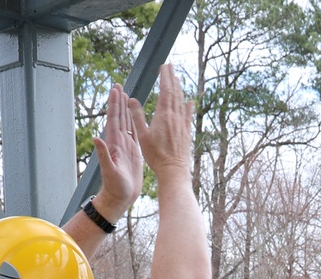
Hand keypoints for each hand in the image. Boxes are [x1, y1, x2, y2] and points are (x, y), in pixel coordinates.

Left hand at [93, 85, 143, 218]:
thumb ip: (102, 154)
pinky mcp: (133, 153)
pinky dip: (134, 123)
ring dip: (126, 109)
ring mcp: (125, 147)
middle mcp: (119, 143)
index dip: (114, 104)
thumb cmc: (115, 187)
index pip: (114, 119)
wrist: (120, 198)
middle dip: (119, 101)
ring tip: (126, 95)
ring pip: (126, 123)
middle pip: (119, 117)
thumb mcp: (109, 170)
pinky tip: (135, 116)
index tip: (116, 89)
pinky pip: (134, 134)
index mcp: (114, 144)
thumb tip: (95, 138)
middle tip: (119, 85)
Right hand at [128, 64, 192, 182]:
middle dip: (172, 77)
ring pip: (181, 102)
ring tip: (178, 78)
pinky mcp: (186, 133)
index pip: (165, 90)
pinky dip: (188, 107)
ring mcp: (182, 125)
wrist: (174, 172)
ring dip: (179, 89)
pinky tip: (190, 102)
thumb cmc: (156, 156)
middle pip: (174, 92)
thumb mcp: (143, 136)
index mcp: (164, 115)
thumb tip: (131, 100)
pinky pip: (188, 116)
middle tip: (170, 65)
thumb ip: (137, 117)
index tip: (163, 66)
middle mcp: (175, 117)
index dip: (165, 77)